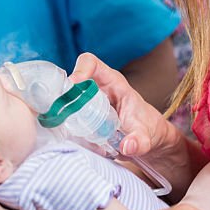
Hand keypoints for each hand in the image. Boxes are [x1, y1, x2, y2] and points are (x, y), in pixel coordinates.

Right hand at [71, 53, 200, 195]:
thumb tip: (126, 146)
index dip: (80, 69)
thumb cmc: (146, 128)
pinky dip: (66, 127)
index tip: (74, 84)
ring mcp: (87, 103)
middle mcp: (97, 89)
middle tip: (63, 114)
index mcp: (113, 83)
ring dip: (64, 114)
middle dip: (64, 96)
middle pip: (72, 82)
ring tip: (70, 131)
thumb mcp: (145, 137)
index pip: (91, 63)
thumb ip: (139, 141)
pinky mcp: (82, 117)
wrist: (146, 138)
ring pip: (67, 100)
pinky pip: (68, 117)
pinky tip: (74, 139)